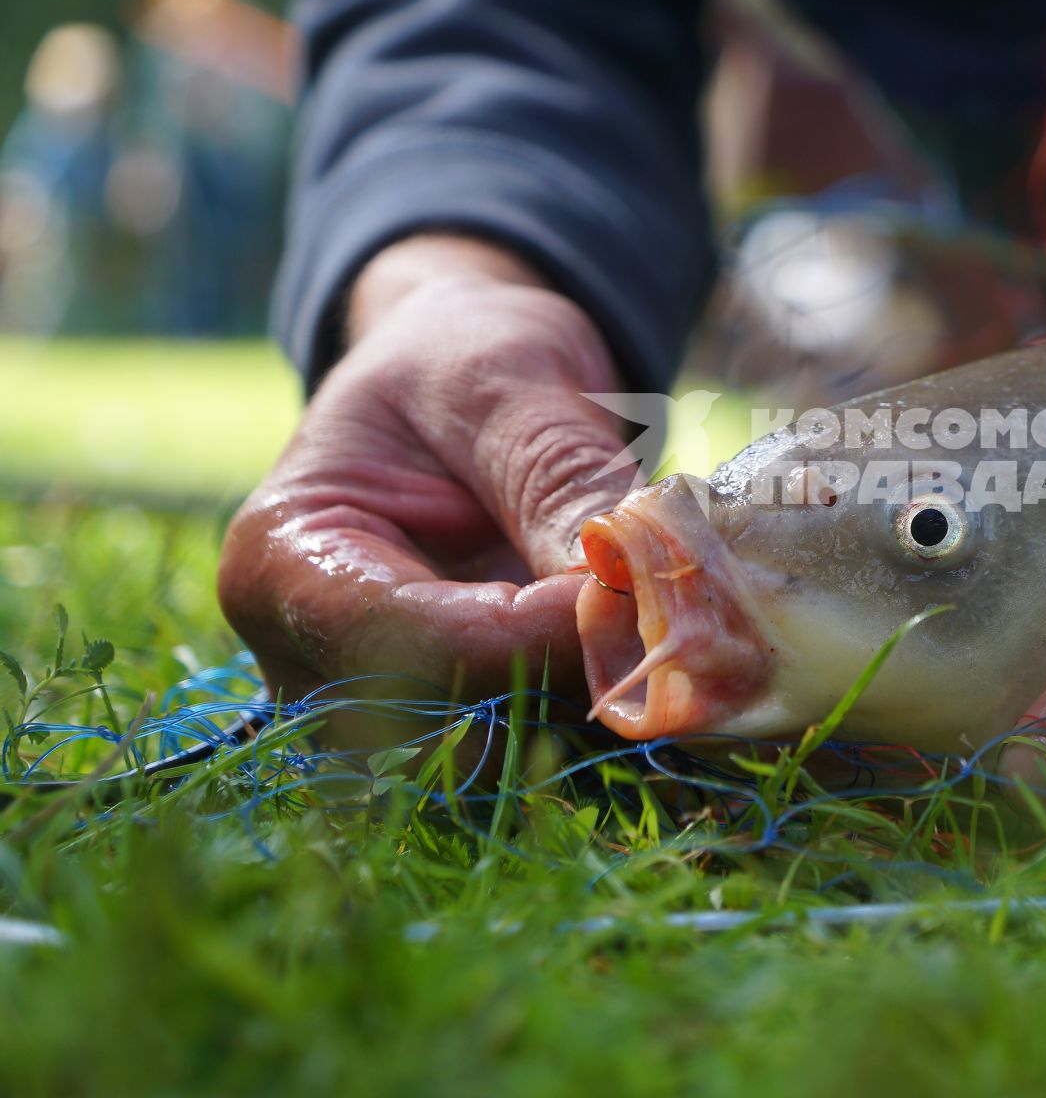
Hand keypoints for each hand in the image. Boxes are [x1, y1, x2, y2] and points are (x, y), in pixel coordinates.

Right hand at [219, 237, 635, 746]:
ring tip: (677, 646)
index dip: (535, 640)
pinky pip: (533, 755)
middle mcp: (313, 661)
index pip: (410, 647)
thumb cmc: (465, 358)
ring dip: (596, 720)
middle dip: (567, 696)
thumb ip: (558, 479)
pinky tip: (666, 667)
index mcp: (286, 562)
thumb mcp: (510, 384)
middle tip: (670, 635)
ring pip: (497, 768)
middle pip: (445, 737)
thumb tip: (623, 582)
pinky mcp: (460, 720)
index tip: (631, 593)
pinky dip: (605, 720)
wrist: (464, 374)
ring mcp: (384, 706)